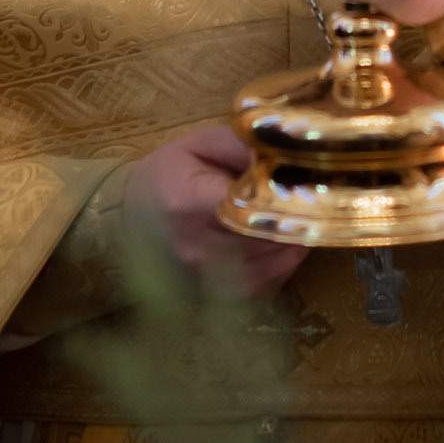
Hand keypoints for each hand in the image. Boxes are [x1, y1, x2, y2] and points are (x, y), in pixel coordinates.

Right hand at [124, 123, 306, 296]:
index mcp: (190, 204)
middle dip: (300, 214)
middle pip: (270, 235)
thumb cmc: (167, 175)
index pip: (251, 205)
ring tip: (304, 214)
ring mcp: (208, 281)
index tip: (308, 180)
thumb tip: (285, 153)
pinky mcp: (219, 298)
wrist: (127, 220)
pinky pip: (270, 282)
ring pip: (277, 262)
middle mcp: (199, 249)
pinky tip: (285, 240)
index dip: (287, 193)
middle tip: (316, 195)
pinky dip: (285, 261)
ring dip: (297, 238)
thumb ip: (242, 145)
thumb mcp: (199, 144)